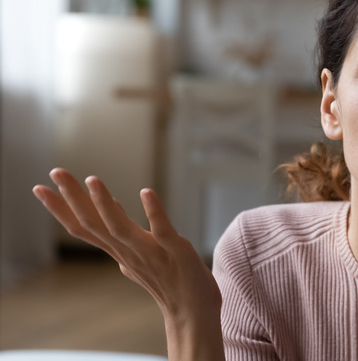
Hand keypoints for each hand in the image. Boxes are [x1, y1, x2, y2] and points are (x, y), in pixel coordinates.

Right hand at [33, 168, 224, 359]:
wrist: (192, 312)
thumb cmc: (168, 282)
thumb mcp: (139, 254)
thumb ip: (123, 234)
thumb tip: (111, 207)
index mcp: (118, 251)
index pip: (83, 228)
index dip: (60, 209)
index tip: (39, 187)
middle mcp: (128, 253)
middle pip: (93, 224)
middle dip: (72, 197)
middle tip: (55, 171)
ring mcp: (151, 254)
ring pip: (119, 229)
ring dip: (104, 204)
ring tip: (92, 179)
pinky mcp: (177, 253)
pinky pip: (163, 232)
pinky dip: (154, 212)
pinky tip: (146, 192)